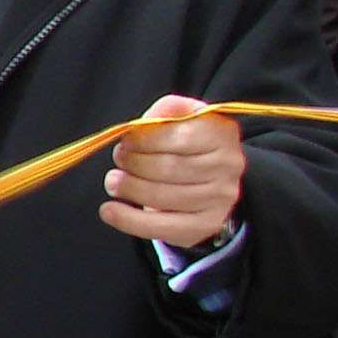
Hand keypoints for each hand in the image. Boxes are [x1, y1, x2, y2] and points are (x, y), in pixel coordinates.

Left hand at [102, 96, 245, 246]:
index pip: (179, 137)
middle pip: (168, 167)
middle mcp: (228, 166)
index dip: (144, 140)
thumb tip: (145, 122)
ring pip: (162, 196)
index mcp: (221, 133)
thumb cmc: (188, 145)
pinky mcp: (205, 225)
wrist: (211, 180)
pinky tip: (109, 211)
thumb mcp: (182, 119)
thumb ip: (166, 111)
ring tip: (113, 181)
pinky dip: (128, 219)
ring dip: (129, 188)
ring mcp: (219, 198)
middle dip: (134, 163)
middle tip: (119, 159)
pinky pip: (161, 226)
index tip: (126, 141)